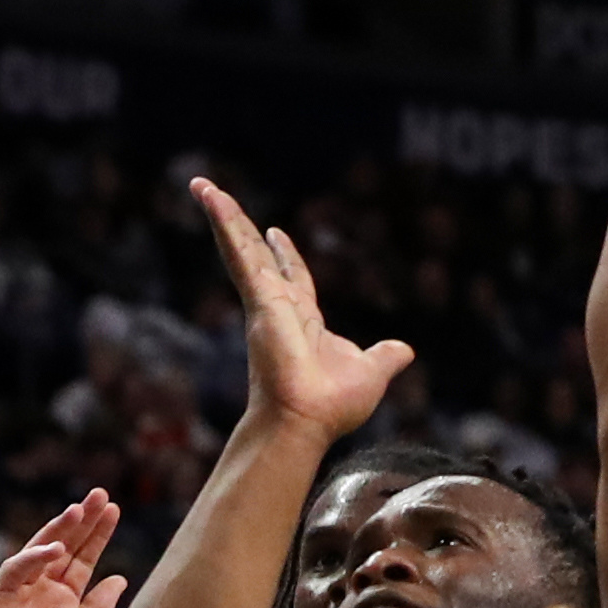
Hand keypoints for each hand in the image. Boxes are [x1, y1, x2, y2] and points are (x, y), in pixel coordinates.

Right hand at [0, 492, 128, 607]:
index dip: (97, 536)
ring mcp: (17, 598)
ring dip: (57, 531)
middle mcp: (40, 596)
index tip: (115, 510)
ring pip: (36, 554)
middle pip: (62, 550)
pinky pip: (13, 574)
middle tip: (100, 494)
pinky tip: (56, 550)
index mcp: (62, 605)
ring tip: (80, 509)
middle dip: (80, 522)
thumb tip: (119, 577)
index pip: (82, 562)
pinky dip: (32, 559)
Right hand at [192, 179, 411, 439]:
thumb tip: (405, 351)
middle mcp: (278, 307)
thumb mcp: (371, 372)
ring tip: (201, 184)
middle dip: (241, 227)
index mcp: (303, 320)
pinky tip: (211, 197)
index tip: (275, 233)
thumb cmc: (332, 407)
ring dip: (222, 214)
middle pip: (256, 255)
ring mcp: (264, 302)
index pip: (292, 278)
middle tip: (218, 198)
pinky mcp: (258, 299)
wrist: (306, 422)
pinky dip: (225, 224)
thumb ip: (385, 357)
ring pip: (240, 247)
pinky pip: (239, 253)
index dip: (285, 255)